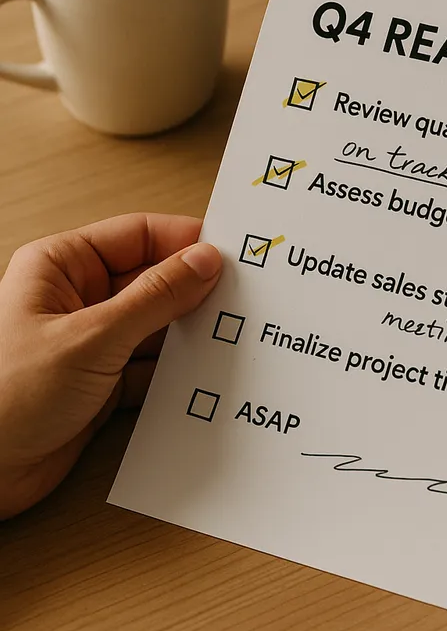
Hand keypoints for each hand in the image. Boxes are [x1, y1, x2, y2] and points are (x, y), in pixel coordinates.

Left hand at [0, 213, 221, 518]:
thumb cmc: (5, 395)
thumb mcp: (93, 337)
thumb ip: (156, 297)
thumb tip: (204, 262)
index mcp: (63, 267)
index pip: (138, 235)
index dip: (185, 241)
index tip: (232, 254)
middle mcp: (79, 299)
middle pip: (153, 280)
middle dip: (193, 291)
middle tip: (240, 298)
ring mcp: (93, 341)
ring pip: (157, 324)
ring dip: (188, 333)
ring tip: (227, 336)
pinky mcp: (102, 381)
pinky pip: (152, 365)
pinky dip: (176, 371)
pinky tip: (202, 372)